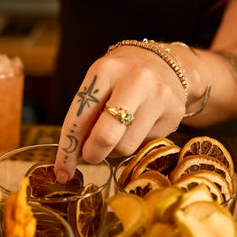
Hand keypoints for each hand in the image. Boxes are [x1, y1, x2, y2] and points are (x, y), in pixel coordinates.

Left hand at [54, 45, 186, 182]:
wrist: (165, 63)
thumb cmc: (120, 80)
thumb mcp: (98, 87)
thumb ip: (84, 119)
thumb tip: (71, 160)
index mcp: (105, 71)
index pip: (78, 119)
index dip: (67, 151)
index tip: (62, 172)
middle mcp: (134, 80)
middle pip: (105, 137)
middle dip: (92, 155)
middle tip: (89, 155)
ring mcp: (158, 96)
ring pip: (124, 148)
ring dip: (114, 150)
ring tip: (118, 131)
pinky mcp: (174, 113)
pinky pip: (144, 146)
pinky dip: (134, 144)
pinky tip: (138, 127)